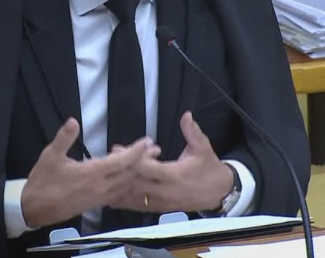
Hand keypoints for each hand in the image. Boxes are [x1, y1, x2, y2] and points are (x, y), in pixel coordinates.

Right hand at [21, 117, 152, 227]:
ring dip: (137, 172)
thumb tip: (72, 121)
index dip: (135, 151)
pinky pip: (118, 193)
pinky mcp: (95, 203)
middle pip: (128, 173)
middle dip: (143, 160)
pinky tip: (130, 179)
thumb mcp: (50, 156)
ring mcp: (99, 197)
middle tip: (155, 149)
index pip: (119, 162)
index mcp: (90, 174)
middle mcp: (99, 187)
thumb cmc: (42, 182)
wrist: (34, 210)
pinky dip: (127, 183)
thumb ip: (64, 138)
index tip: (146, 141)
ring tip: (148, 161)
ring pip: (125, 184)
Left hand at [111, 111, 233, 212]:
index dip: (133, 159)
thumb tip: (187, 115)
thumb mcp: (203, 147)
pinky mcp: (160, 208)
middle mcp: (165, 192)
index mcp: (175, 176)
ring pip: (134, 197)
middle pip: (136, 183)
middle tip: (107, 160)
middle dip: (121, 171)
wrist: (219, 193)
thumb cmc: (209, 169)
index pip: (149, 169)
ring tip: (104, 176)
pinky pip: (139, 206)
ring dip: (119, 187)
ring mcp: (162, 203)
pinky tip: (113, 195)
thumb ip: (192, 131)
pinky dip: (125, 200)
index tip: (120, 150)